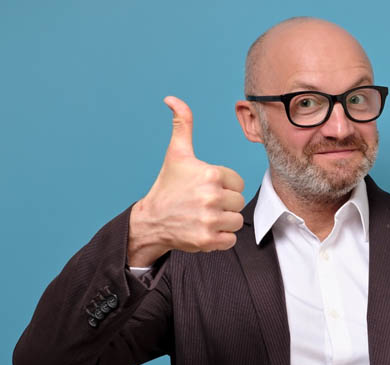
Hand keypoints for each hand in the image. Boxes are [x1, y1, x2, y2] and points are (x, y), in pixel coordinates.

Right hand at [128, 96, 244, 265]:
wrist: (151, 220)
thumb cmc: (167, 186)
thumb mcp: (176, 153)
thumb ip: (182, 124)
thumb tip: (172, 98)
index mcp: (210, 174)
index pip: (237, 182)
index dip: (224, 186)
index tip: (206, 188)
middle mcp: (211, 196)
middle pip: (238, 202)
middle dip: (224, 204)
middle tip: (203, 204)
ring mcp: (209, 220)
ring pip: (236, 221)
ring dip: (224, 221)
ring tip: (205, 216)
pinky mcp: (207, 240)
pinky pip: (230, 239)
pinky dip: (221, 238)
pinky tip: (204, 229)